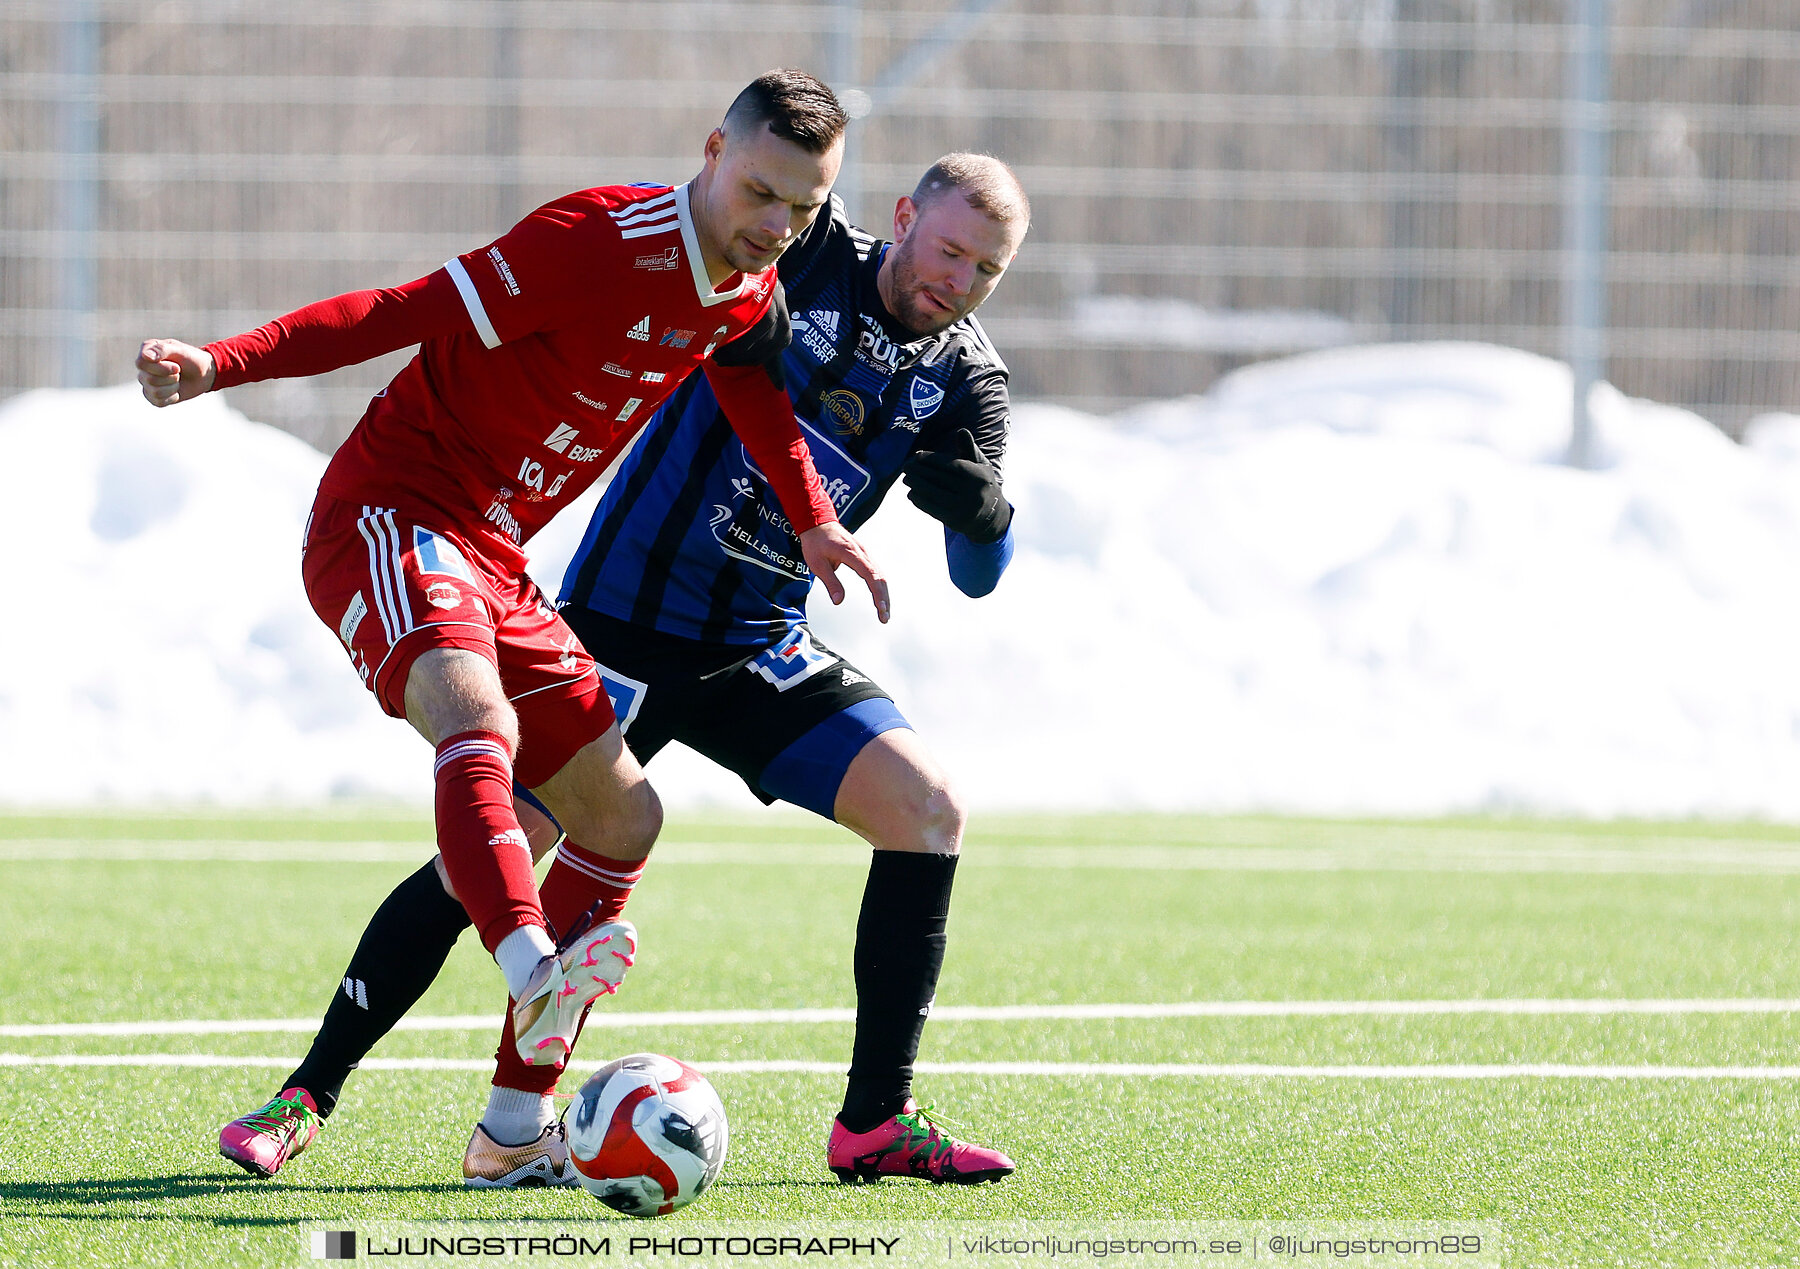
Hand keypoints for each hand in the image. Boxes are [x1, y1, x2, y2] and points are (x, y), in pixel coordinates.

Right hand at [136, 339, 215, 406]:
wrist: (203, 373)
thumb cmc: (191, 358)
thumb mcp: (179, 350)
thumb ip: (161, 349)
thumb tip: (145, 356)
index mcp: (146, 351)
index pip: (141, 363)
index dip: (160, 368)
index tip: (177, 367)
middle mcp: (143, 367)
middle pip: (149, 379)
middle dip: (171, 378)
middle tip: (179, 371)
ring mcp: (146, 382)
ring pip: (154, 391)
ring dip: (173, 387)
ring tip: (178, 380)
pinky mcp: (153, 396)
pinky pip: (158, 402)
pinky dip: (172, 397)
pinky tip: (176, 390)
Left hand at [800, 523, 890, 623]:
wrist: (816, 522)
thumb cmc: (815, 542)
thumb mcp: (818, 564)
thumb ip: (830, 582)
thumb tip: (839, 601)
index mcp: (852, 554)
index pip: (871, 576)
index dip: (878, 593)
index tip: (880, 609)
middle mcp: (862, 553)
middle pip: (880, 578)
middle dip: (884, 599)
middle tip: (884, 618)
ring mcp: (864, 553)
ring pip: (880, 575)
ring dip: (883, 594)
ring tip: (883, 612)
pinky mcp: (862, 555)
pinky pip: (875, 571)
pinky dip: (879, 586)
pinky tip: (880, 597)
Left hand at [902, 428, 1010, 543]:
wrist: (990, 516)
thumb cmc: (980, 483)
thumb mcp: (980, 465)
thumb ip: (969, 448)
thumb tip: (961, 430)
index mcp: (980, 476)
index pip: (952, 465)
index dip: (933, 459)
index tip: (917, 455)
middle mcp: (973, 493)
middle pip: (940, 479)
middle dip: (920, 471)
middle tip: (906, 466)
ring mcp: (963, 509)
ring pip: (933, 493)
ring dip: (916, 485)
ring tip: (906, 478)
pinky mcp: (954, 521)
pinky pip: (932, 508)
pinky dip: (920, 500)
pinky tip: (911, 493)